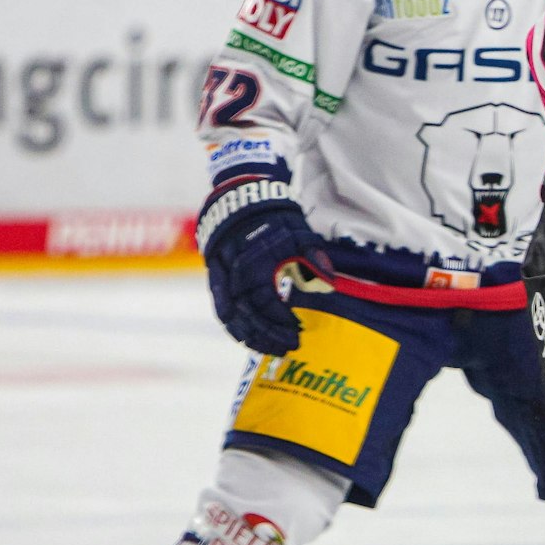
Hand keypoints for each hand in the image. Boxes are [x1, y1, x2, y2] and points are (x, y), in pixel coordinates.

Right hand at [198, 179, 329, 354]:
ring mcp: (221, 272)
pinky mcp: (214, 272)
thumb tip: (330, 279)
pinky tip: (244, 338)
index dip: (280, 320)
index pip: (265, 301)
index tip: (297, 332)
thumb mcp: (299, 231)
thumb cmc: (276, 215)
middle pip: (247, 314)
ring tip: (267, 350)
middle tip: (287, 349)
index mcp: (256, 261)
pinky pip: (220, 304)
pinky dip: (231, 324)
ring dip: (247, 335)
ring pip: (229, 313)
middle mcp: (234, 270)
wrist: (244, 194)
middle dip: (266, 335)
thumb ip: (313, 256)